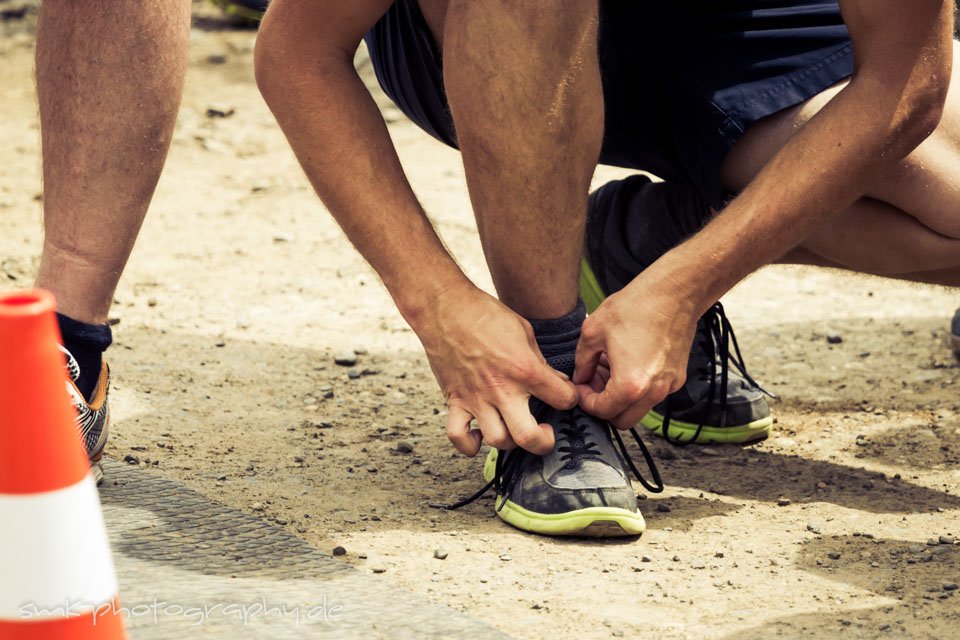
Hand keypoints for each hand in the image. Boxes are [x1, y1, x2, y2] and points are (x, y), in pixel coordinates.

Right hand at [414, 284, 577, 455]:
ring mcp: (476, 398)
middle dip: (544, 442)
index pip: (562, 399)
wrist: (446, 309)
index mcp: (524, 369)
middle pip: (528, 437)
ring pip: (497, 440)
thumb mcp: (525, 332)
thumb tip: (557, 382)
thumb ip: (541, 362)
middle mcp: (501, 389)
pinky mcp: (454, 401)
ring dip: (510, 440)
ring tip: (513, 429)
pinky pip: (458, 436)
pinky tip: (479, 437)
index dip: (570, 399)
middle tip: (545, 433)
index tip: (565, 396)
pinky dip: (469, 444)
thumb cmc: (486, 315)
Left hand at [573, 272, 698, 428]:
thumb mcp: (593, 332)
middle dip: (603, 406)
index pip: (602, 412)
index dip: (585, 401)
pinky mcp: (677, 377)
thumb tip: (580, 378)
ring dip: (620, 398)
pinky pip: (652, 394)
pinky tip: (626, 362)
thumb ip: (582, 363)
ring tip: (608, 368)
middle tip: (593, 383)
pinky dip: (637, 388)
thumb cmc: (635, 306)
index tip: (580, 386)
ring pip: (638, 408)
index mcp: (630, 385)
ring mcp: (669, 386)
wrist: (675, 291)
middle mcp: (653, 392)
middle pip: (622, 420)